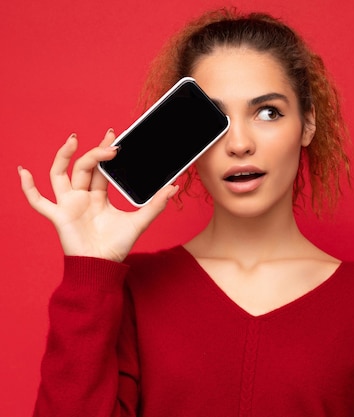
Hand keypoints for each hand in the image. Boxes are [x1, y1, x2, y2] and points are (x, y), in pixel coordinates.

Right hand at [18, 130, 177, 261]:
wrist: (103, 266)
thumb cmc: (117, 246)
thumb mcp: (140, 222)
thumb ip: (156, 205)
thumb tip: (174, 187)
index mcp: (98, 196)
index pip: (100, 169)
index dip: (105, 152)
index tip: (115, 138)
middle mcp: (81, 197)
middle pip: (83, 167)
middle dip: (95, 151)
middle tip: (110, 139)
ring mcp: (68, 205)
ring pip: (60, 175)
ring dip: (63, 156)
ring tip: (73, 139)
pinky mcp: (58, 216)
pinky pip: (38, 201)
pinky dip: (28, 187)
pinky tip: (23, 172)